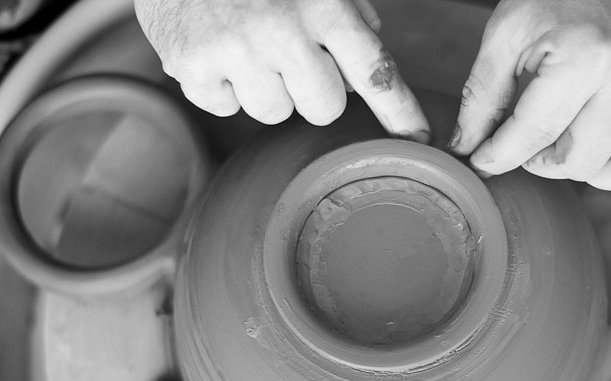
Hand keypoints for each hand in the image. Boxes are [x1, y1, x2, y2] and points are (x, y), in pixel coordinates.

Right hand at [134, 0, 429, 141]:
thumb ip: (346, 12)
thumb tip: (368, 62)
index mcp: (320, 3)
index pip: (374, 69)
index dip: (399, 109)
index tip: (418, 137)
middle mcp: (280, 29)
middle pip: (325, 109)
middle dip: (315, 92)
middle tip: (291, 59)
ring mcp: (234, 51)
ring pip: (275, 114)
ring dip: (267, 90)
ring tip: (246, 47)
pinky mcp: (193, 67)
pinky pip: (227, 108)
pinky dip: (223, 87)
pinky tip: (217, 51)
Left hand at [448, 0, 610, 189]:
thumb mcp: (507, 33)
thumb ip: (482, 95)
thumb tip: (466, 147)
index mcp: (584, 57)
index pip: (532, 135)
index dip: (497, 157)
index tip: (482, 161)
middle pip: (579, 161)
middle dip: (540, 162)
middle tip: (524, 140)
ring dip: (592, 167)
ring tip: (565, 142)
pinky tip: (605, 141)